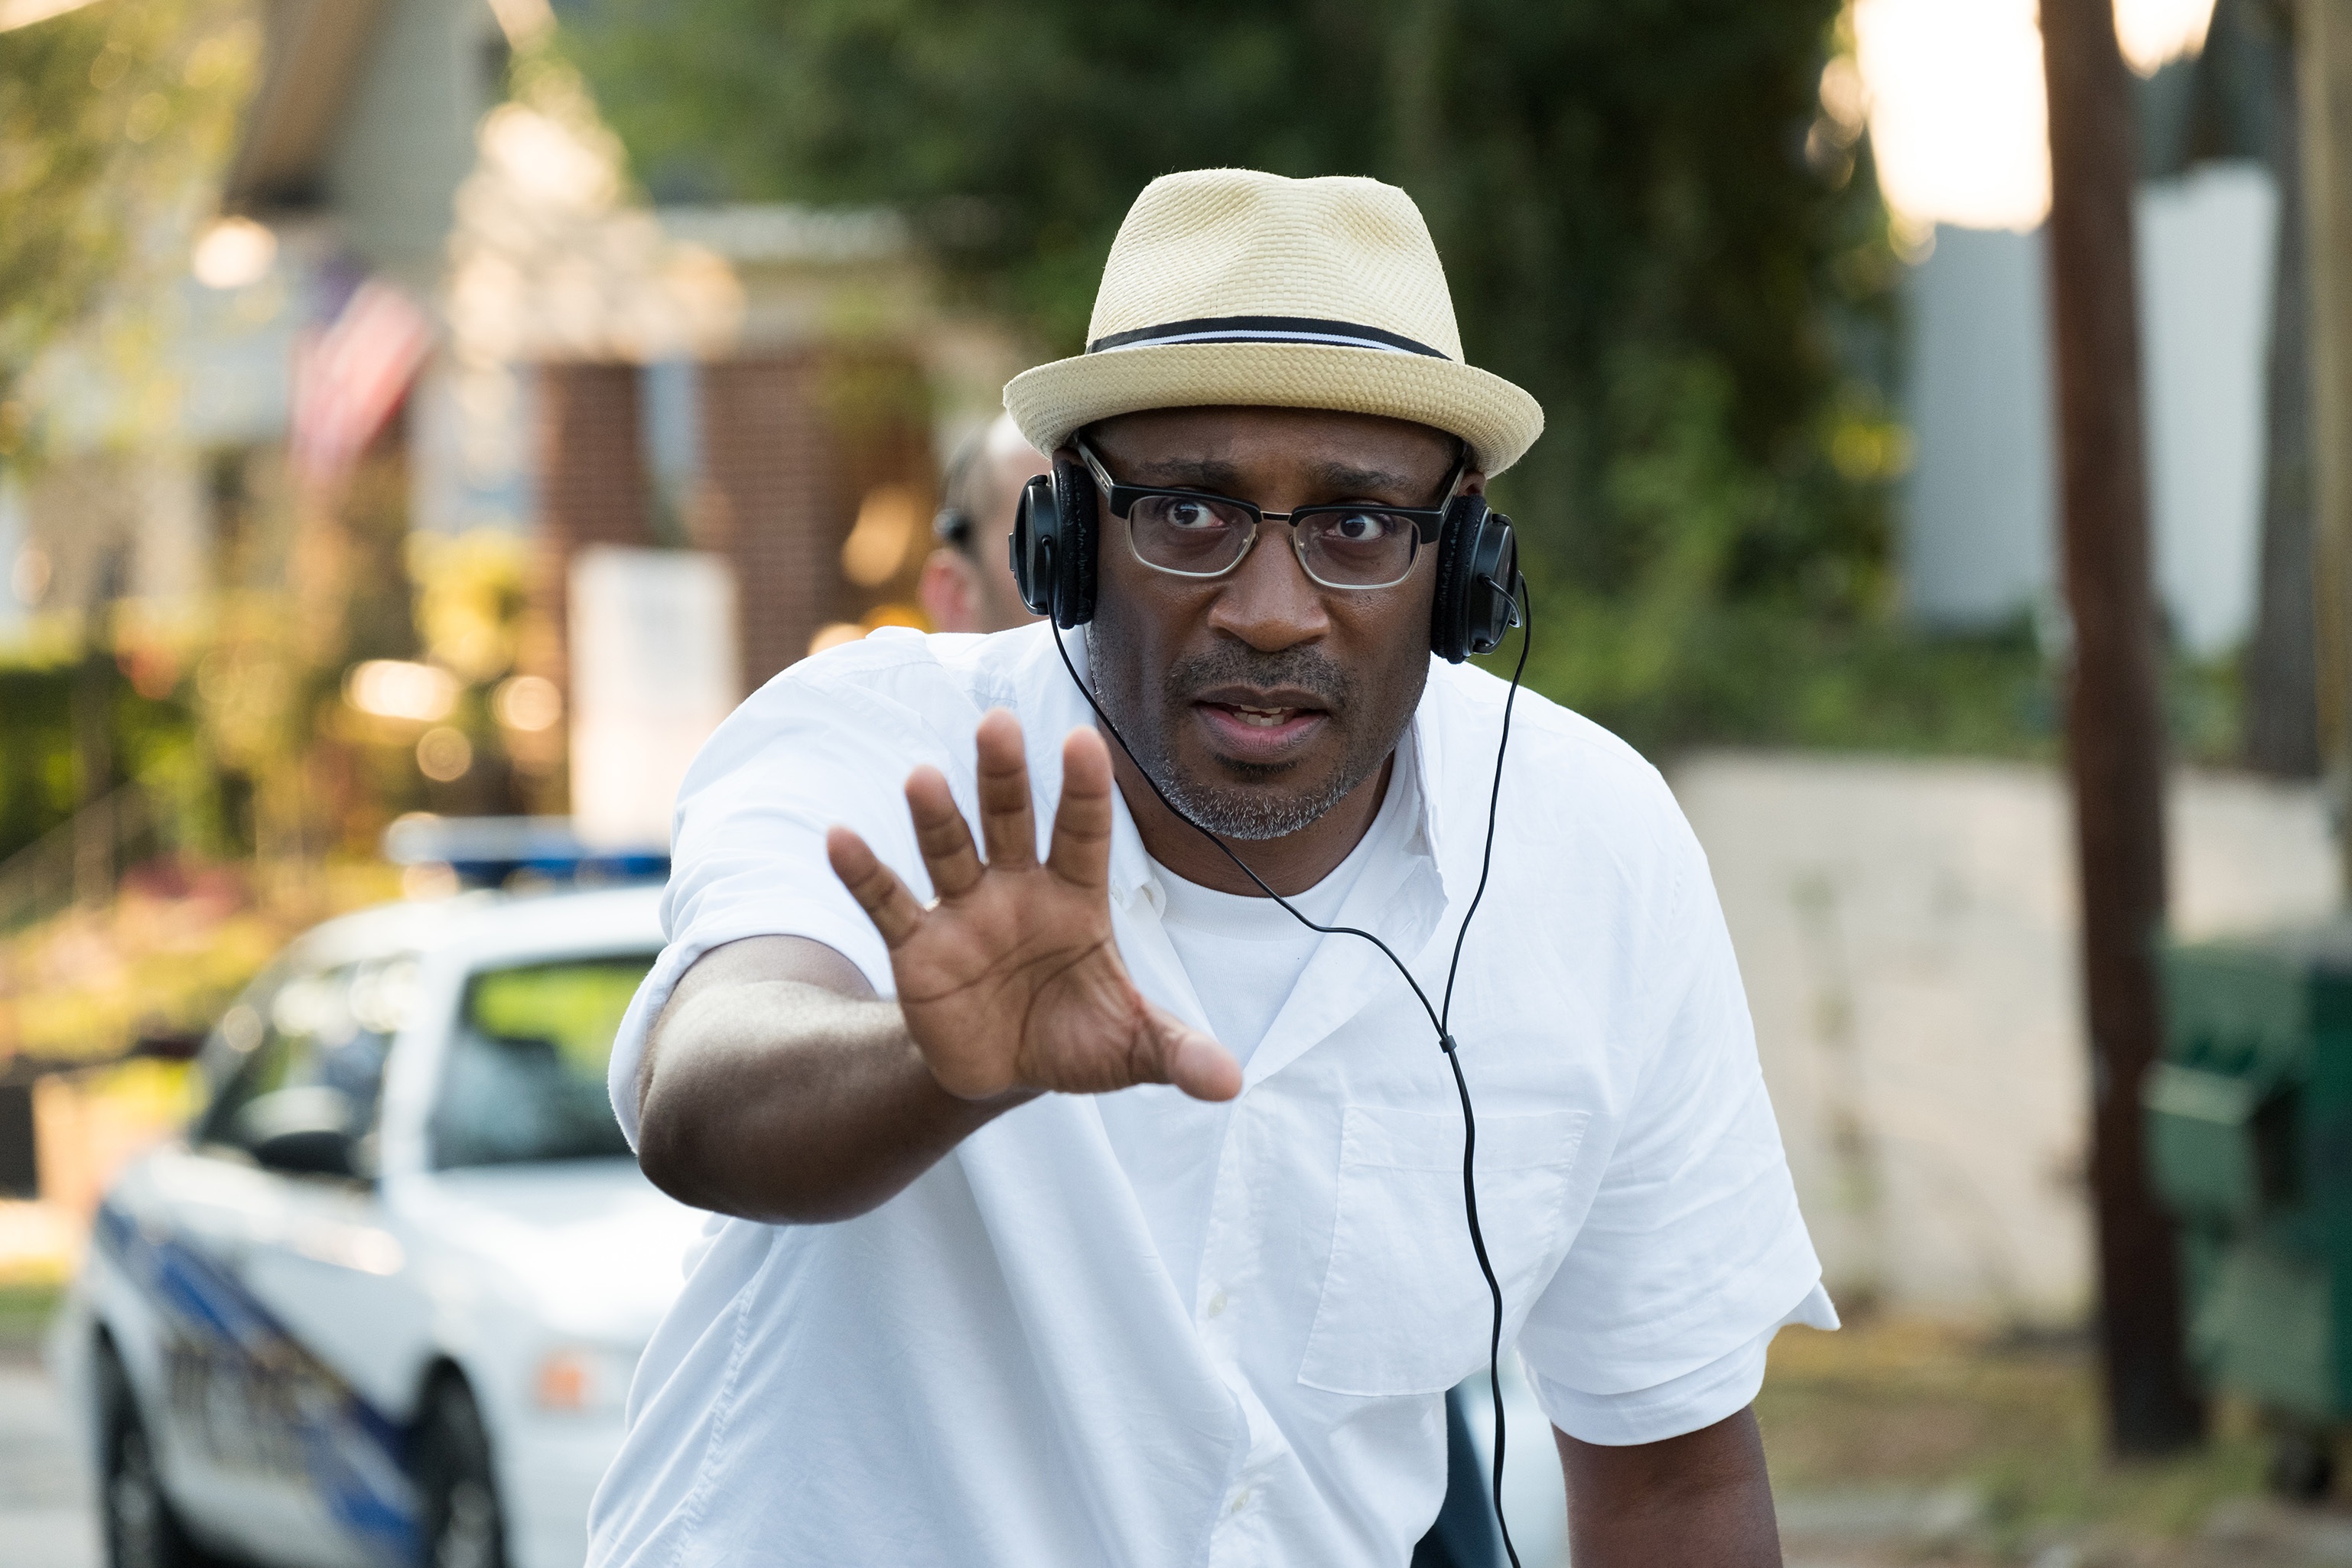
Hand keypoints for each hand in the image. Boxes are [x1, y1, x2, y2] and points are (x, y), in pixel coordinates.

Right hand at [826, 708, 1241, 1103]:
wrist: (1006, 1070)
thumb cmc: (1079, 1037)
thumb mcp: (1133, 1048)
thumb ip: (1177, 1052)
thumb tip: (1230, 1083)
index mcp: (1077, 898)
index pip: (1084, 834)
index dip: (1084, 791)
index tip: (1084, 740)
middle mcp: (1018, 888)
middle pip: (1011, 820)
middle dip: (1003, 776)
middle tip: (997, 724)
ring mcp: (964, 909)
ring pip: (948, 850)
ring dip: (934, 816)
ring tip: (922, 777)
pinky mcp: (917, 944)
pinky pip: (889, 901)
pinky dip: (864, 872)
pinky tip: (840, 837)